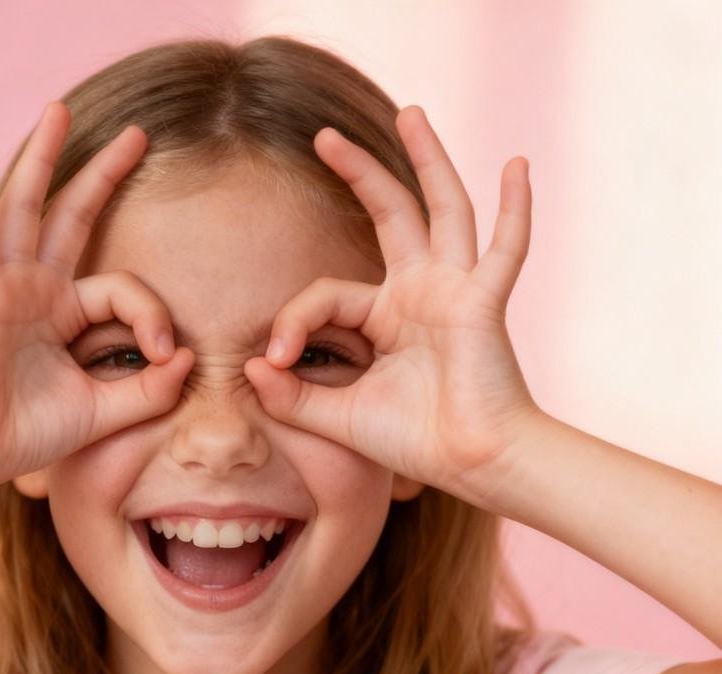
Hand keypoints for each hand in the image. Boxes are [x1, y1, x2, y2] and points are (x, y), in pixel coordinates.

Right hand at [0, 101, 192, 494]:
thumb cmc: (27, 435)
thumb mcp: (104, 411)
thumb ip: (148, 388)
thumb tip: (189, 357)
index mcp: (63, 316)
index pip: (122, 289)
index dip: (153, 314)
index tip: (166, 353)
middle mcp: (35, 290)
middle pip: (73, 217)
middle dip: (104, 175)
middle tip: (140, 136)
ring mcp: (4, 283)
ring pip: (27, 206)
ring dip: (44, 157)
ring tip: (62, 109)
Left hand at [243, 105, 540, 501]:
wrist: (470, 465)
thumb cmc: (413, 442)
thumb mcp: (338, 417)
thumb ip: (293, 396)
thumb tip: (249, 368)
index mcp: (385, 316)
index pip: (325, 294)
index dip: (292, 320)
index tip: (275, 360)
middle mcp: (420, 292)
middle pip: (389, 216)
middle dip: (358, 172)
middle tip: (323, 136)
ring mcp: (455, 290)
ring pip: (443, 210)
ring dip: (427, 160)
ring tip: (410, 112)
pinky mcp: (484, 303)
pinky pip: (506, 249)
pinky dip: (517, 209)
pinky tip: (518, 164)